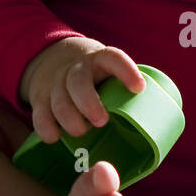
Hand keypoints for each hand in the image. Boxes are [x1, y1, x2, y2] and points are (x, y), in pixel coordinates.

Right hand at [19, 36, 144, 144]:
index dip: (126, 71)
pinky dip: (47, 129)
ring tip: (81, 132)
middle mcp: (76, 69)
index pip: (113, 58)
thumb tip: (156, 121)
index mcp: (99, 60)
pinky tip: (55, 138)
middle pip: (78, 83)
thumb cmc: (93, 73)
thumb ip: (122, 87)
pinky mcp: (40, 98)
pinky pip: (39, 114)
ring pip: (59, 101)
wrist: (50, 57)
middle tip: (101, 121)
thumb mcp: (106, 69)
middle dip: (89, 103)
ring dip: (71, 120)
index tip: (139, 88)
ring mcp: (55, 83)